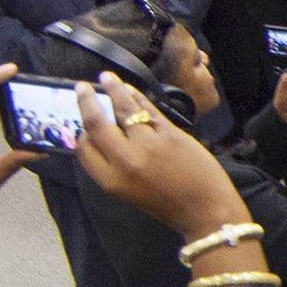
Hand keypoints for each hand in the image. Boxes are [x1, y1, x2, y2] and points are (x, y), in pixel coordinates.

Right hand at [73, 73, 248, 239]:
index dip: (81, 133)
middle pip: (96, 124)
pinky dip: (138, 97)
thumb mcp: (130, 192)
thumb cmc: (168, 204)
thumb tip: (104, 139)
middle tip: (81, 87)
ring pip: (123, 108)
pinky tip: (131, 89)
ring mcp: (148, 144)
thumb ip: (114, 167)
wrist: (205, 209)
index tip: (82, 120)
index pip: (84, 149)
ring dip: (113, 89)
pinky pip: (148, 109)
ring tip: (106, 77)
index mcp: (111, 180)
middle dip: (86, 102)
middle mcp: (125, 160)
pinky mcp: (170, 133)